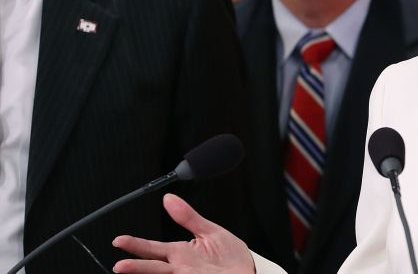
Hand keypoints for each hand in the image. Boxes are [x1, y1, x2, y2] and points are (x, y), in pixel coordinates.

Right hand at [112, 193, 254, 273]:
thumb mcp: (209, 231)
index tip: (119, 240)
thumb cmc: (229, 256)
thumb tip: (169, 199)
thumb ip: (188, 217)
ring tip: (129, 271)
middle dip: (136, 266)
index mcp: (181, 252)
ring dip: (146, 272)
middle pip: (153, 266)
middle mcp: (181, 267)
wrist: (250, 272)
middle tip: (119, 265)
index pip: (153, 248)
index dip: (136, 244)